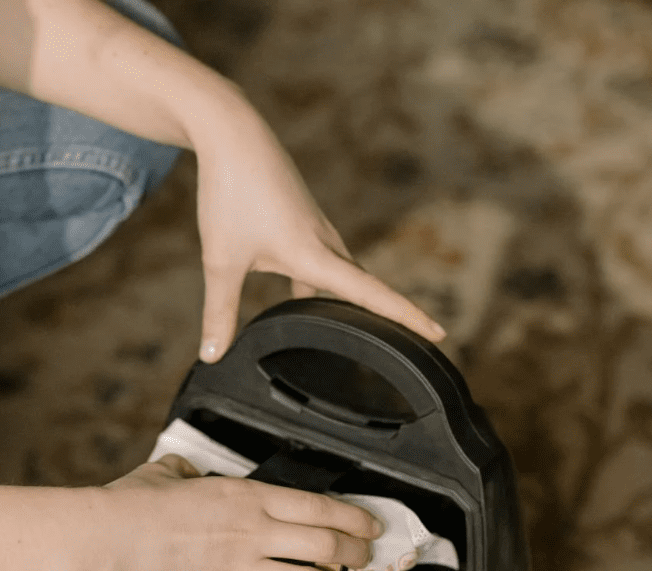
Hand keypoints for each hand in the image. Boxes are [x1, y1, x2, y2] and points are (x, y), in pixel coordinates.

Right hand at [85, 456, 379, 570]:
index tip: (369, 527)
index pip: (316, 507)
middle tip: (367, 560)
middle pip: (323, 544)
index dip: (351, 519)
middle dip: (354, 554)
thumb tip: (184, 472)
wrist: (104, 540)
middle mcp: (252, 533)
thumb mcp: (166, 473)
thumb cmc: (130, 503)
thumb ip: (186, 473)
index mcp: (246, 498)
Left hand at [190, 106, 447, 361]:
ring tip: (360, 333)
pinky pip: (322, 260)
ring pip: (342, 273)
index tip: (439, 333)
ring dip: (352, 300)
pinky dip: (320, 284)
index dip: (407, 316)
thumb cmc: (230, 193)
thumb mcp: (220, 260)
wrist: (232, 133)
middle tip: (418, 342)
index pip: (373, 294)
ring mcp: (316, 228)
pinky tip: (301, 299)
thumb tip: (212, 357)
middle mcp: (326, 241)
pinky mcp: (302, 219)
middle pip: (365, 287)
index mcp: (315, 255)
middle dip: (390, 315)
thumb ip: (219, 313)